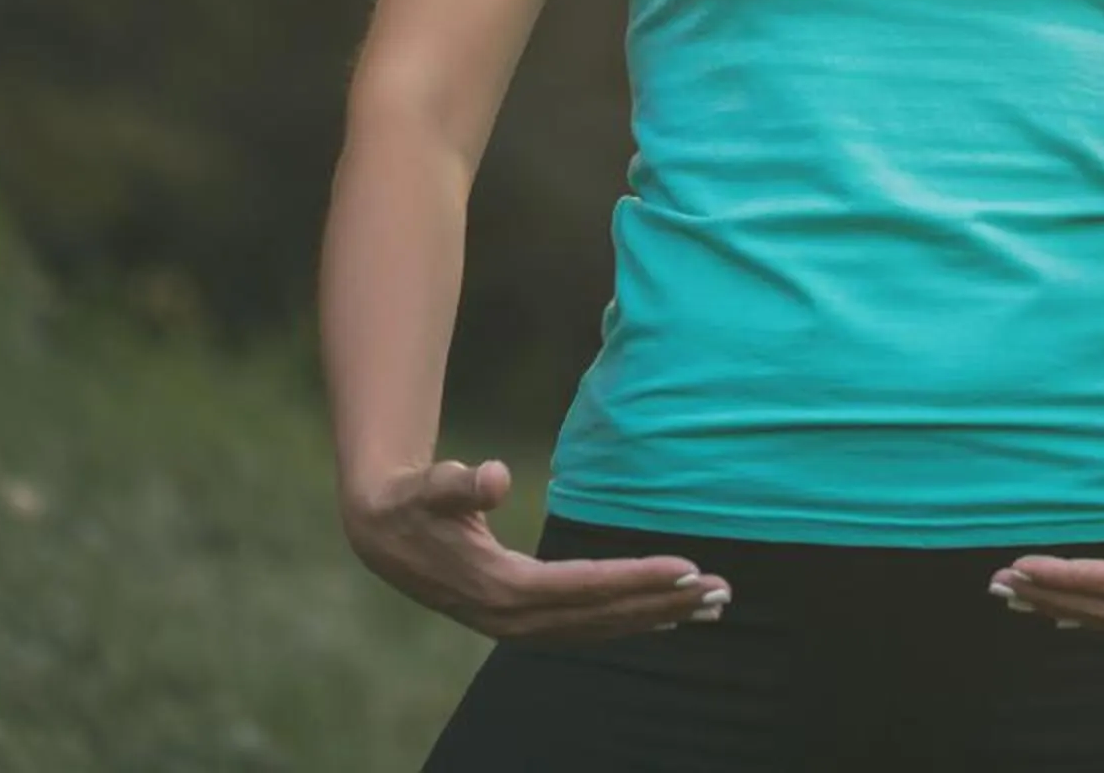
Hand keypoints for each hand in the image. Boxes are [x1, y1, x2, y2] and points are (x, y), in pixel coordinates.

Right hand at [341, 456, 730, 643]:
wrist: (382, 533)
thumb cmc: (412, 502)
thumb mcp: (428, 487)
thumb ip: (459, 483)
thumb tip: (493, 476)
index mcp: (501, 588)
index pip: (584, 587)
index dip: (637, 578)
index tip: (687, 567)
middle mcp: (515, 618)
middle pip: (603, 615)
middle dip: (664, 603)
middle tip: (721, 592)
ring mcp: (519, 626)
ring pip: (601, 627)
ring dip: (658, 616)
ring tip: (713, 607)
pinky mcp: (524, 620)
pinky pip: (588, 627)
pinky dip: (631, 621)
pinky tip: (668, 617)